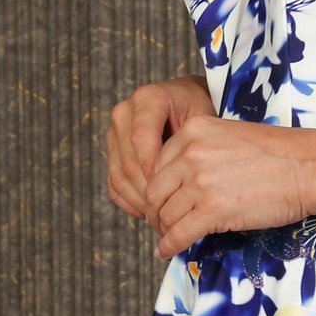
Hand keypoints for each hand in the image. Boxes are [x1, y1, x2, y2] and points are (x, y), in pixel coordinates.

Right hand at [106, 74, 215, 226]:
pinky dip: (130, 202)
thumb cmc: (197, 109)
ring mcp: (114, 134)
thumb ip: (192, 143)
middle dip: (149, 190)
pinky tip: (149, 211)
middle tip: (170, 210)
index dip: (153, 167)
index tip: (171, 188)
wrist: (185, 102)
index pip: (141, 138)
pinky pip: (114, 184)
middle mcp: (124, 114)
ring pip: (119, 175)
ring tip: (162, 215)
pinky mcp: (112, 153)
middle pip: (129, 161)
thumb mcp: (203, 118)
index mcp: (147, 100)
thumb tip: (180, 178)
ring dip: (139, 200)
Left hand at [107, 77, 315, 257]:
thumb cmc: (280, 155)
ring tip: (170, 239)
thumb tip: (184, 185)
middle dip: (156, 213)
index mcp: (194, 130)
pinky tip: (168, 252)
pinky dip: (169, 247)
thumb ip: (202, 154)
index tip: (163, 203)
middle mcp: (191, 153)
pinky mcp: (213, 210)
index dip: (158, 190)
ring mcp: (201, 182)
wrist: (309, 167)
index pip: (157, 165)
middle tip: (162, 226)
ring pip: (165, 215)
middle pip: (154, 191)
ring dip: (164, 232)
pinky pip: (178, 234)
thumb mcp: (230, 139)